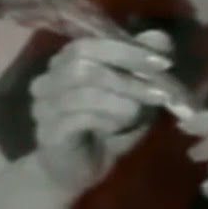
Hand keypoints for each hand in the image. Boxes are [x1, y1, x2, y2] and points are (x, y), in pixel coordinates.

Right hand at [30, 30, 174, 193]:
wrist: (78, 170)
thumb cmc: (106, 126)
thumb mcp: (134, 94)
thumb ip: (144, 65)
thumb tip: (161, 38)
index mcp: (66, 60)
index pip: (92, 43)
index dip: (128, 50)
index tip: (163, 62)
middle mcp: (48, 78)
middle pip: (82, 61)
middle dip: (126, 74)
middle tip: (157, 90)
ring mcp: (43, 105)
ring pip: (82, 90)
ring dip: (120, 100)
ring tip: (138, 112)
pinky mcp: (47, 132)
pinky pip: (78, 118)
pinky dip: (106, 119)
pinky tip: (118, 127)